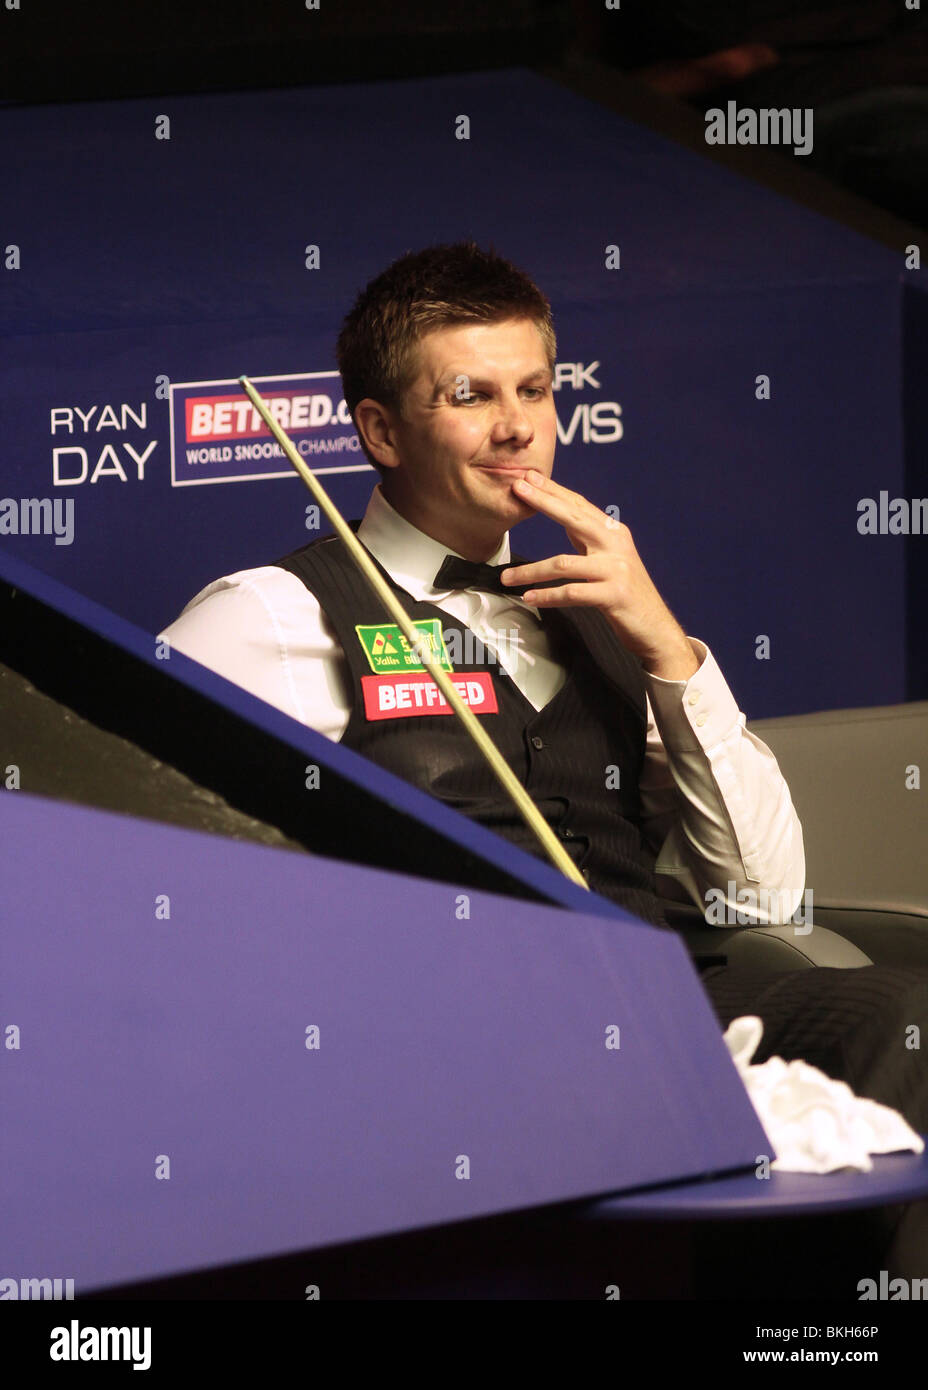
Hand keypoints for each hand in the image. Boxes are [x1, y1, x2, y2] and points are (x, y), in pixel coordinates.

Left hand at [500, 469, 699, 679]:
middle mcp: (616, 545)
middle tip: (517, 490)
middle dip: (543, 502)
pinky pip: (572, 593)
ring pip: (563, 563)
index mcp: (614, 533)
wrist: (655, 627)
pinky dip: (547, 596)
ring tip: (506, 577)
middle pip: (573, 518)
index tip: (528, 477)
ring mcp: (616, 569)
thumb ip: (589, 538)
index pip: (579, 505)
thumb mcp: (611, 558)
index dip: (553, 490)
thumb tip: (564, 515)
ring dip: (531, 571)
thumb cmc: (627, 595)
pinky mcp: (613, 595)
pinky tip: (529, 598)